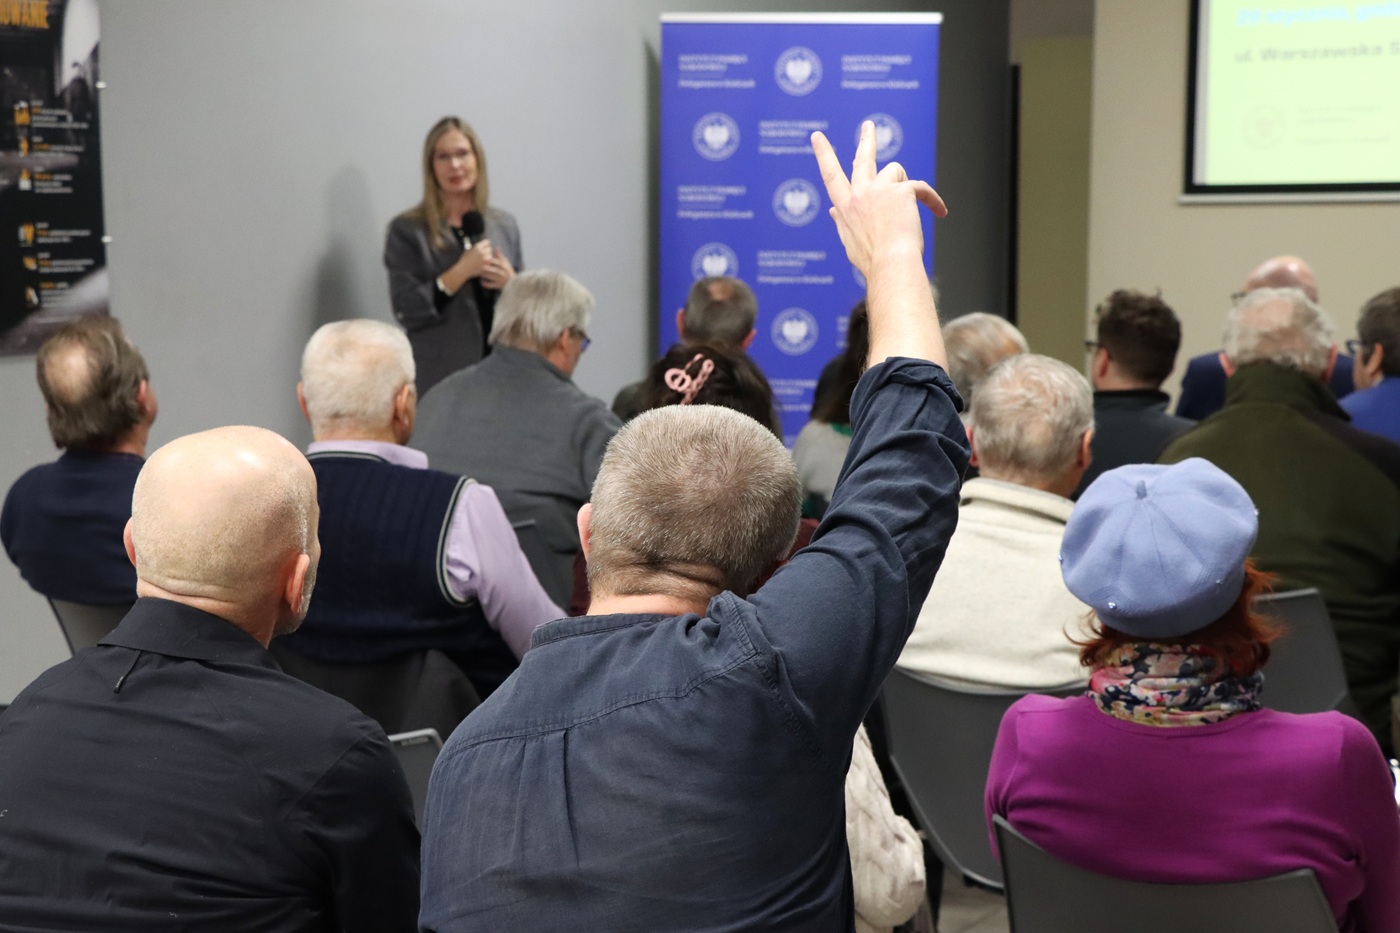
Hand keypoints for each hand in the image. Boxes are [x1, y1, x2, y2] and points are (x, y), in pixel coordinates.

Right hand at [440, 240, 491, 294]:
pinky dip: (487, 262)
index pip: (487, 242)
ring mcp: (484, 258)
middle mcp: (482, 251)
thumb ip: (476, 247)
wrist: (464, 269)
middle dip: (487, 251)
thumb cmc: (465, 259)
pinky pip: (489, 261)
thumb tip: (482, 244)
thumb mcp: (469, 250)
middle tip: (483, 254)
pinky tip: (483, 263)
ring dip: (488, 257)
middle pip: (489, 248)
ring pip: (490, 255)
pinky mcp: (486, 264)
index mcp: (477, 246)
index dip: (486, 244)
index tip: (485, 247)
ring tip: (482, 259)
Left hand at [480, 249, 515, 289]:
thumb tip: (496, 246)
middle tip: (480, 266)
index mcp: (504, 266)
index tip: (485, 258)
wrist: (514, 282)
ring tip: (479, 273)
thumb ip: (499, 255)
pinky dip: (486, 284)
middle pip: (495, 270)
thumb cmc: (507, 270)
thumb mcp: (505, 262)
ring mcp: (500, 279)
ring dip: (485, 275)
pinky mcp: (498, 285)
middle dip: (488, 268)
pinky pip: (491, 285)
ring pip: (492, 277)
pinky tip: (481, 282)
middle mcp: (503, 273)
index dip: (492, 260)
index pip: (498, 262)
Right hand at [812, 121, 947, 367]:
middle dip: (866, 140)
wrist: (890, 265)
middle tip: (868, 126)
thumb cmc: (873, 262)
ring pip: (896, 172)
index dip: (824, 155)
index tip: (817, 137)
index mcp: (845, 208)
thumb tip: (832, 211)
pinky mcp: (900, 190)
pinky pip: (920, 188)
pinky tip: (939, 212)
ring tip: (912, 209)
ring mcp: (878, 190)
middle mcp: (858, 195)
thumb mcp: (850, 241)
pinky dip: (932, 200)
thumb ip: (842, 222)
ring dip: (906, 188)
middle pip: (862, 160)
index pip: (831, 177)